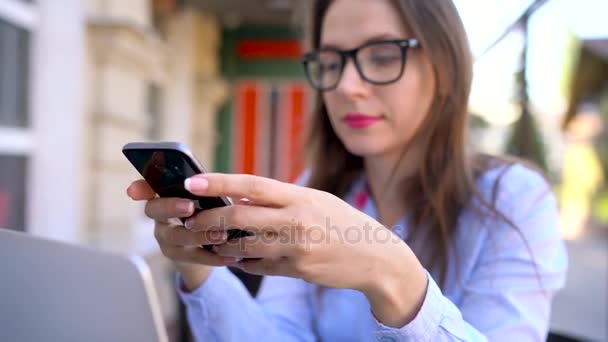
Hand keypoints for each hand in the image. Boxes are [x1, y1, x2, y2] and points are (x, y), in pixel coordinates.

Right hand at [126, 180, 240, 272]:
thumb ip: (204, 187)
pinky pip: (195, 258)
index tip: (134, 191)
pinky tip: (231, 256)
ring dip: (199, 235)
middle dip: (171, 207)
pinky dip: (214, 257)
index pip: (147, 187)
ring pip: (177, 237)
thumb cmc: (208, 212)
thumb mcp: (206, 197)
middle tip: (189, 206)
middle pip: (155, 210)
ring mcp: (167, 239)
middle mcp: (161, 218)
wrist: (210, 248)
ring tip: (221, 234)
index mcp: (165, 196)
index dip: (139, 188)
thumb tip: (210, 181)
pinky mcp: (180, 258)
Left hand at [181, 173, 426, 325]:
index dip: (219, 182)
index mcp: (300, 196)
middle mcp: (297, 220)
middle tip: (189, 221)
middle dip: (208, 219)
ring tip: (211, 241)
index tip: (192, 181)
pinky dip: (245, 261)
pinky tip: (239, 258)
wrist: (374, 256)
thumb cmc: (341, 222)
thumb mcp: (316, 200)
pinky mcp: (298, 270)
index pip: (251, 185)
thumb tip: (242, 197)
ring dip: (223, 244)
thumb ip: (281, 199)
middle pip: (240, 217)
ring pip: (244, 246)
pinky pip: (260, 266)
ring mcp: (297, 247)